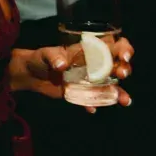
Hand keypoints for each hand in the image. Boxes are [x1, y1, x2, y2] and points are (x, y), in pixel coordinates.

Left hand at [9, 37, 133, 112]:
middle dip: (124, 69)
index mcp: (89, 51)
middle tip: (121, 74)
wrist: (31, 75)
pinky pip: (93, 100)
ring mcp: (90, 80)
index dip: (123, 49)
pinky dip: (95, 104)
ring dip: (120, 93)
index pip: (113, 46)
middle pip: (117, 65)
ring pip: (112, 86)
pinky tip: (92, 109)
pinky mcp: (82, 93)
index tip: (124, 56)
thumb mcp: (45, 54)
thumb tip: (62, 64)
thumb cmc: (40, 59)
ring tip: (125, 100)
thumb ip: (53, 57)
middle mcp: (94, 65)